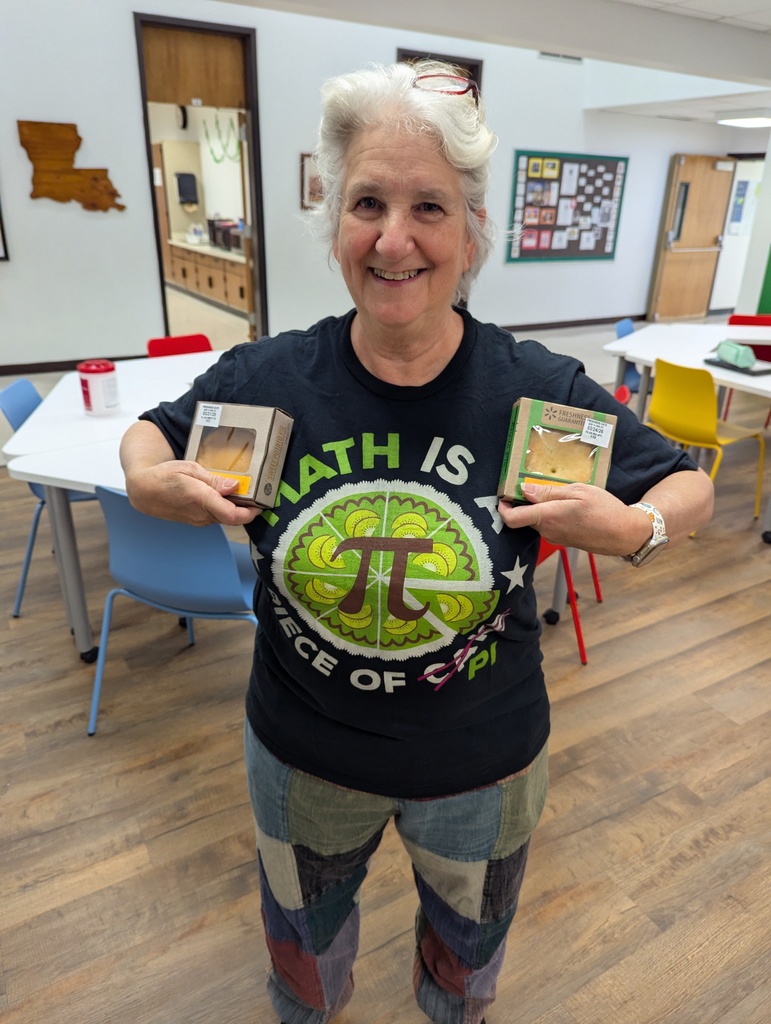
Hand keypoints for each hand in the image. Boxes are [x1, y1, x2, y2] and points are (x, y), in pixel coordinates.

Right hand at [125, 459, 261, 526]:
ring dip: (235, 508)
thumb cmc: (165, 476)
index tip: (262, 504)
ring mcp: (199, 520)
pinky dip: (224, 508)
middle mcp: (201, 514)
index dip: (251, 512)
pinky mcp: (197, 521)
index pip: (232, 515)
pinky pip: (216, 516)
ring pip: (224, 517)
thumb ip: (214, 480)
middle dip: (247, 508)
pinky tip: (225, 496)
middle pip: (233, 516)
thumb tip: (234, 486)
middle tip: (257, 493)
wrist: (143, 491)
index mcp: (201, 499)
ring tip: (242, 492)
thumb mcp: (190, 469)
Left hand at [498, 482, 651, 555]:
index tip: (503, 496)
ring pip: (536, 521)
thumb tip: (525, 490)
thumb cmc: (604, 510)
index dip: (503, 508)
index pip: (513, 519)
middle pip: (523, 518)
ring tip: (555, 492)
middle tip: (532, 485)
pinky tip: (564, 505)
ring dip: (539, 508)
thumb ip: (549, 492)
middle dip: (523, 503)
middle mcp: (547, 531)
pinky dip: (549, 515)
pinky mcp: (562, 540)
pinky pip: (548, 525)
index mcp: (548, 517)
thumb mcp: (578, 491)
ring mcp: (555, 537)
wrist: (624, 534)